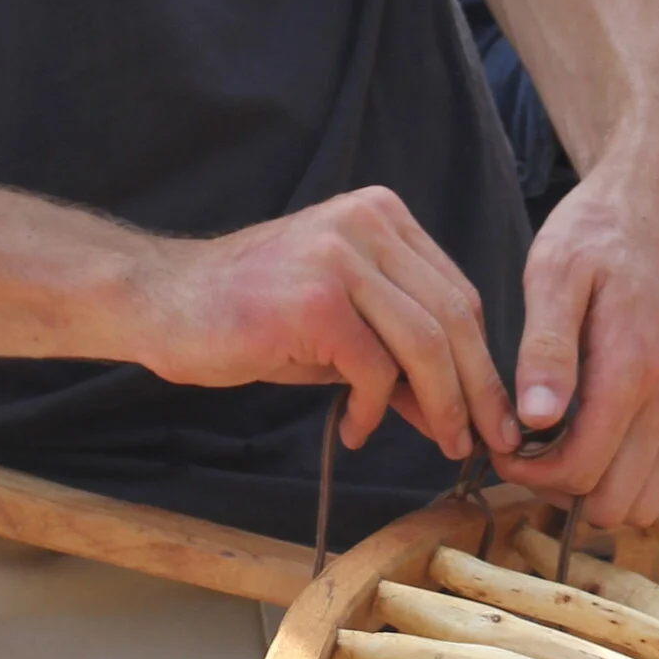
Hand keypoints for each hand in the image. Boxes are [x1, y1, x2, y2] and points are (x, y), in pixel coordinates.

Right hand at [139, 186, 515, 461]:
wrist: (165, 302)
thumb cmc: (252, 315)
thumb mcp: (342, 326)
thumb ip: (400, 353)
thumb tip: (461, 412)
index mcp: (382, 216)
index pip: (457, 293)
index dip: (482, 360)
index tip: (493, 412)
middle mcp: (368, 223)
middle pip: (454, 316)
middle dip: (477, 389)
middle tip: (487, 441)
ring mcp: (340, 257)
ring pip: (426, 343)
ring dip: (441, 406)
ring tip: (442, 443)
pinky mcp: (315, 300)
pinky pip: (374, 368)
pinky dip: (374, 409)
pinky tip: (355, 428)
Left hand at [501, 136, 658, 530]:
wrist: (653, 206)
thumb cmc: (595, 233)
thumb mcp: (553, 273)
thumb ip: (547, 348)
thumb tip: (538, 419)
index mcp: (632, 369)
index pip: (582, 469)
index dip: (529, 472)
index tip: (498, 444)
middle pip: (613, 501)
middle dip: (558, 489)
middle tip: (518, 450)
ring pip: (641, 499)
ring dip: (590, 489)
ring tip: (547, 447)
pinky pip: (653, 474)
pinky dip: (615, 473)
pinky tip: (577, 435)